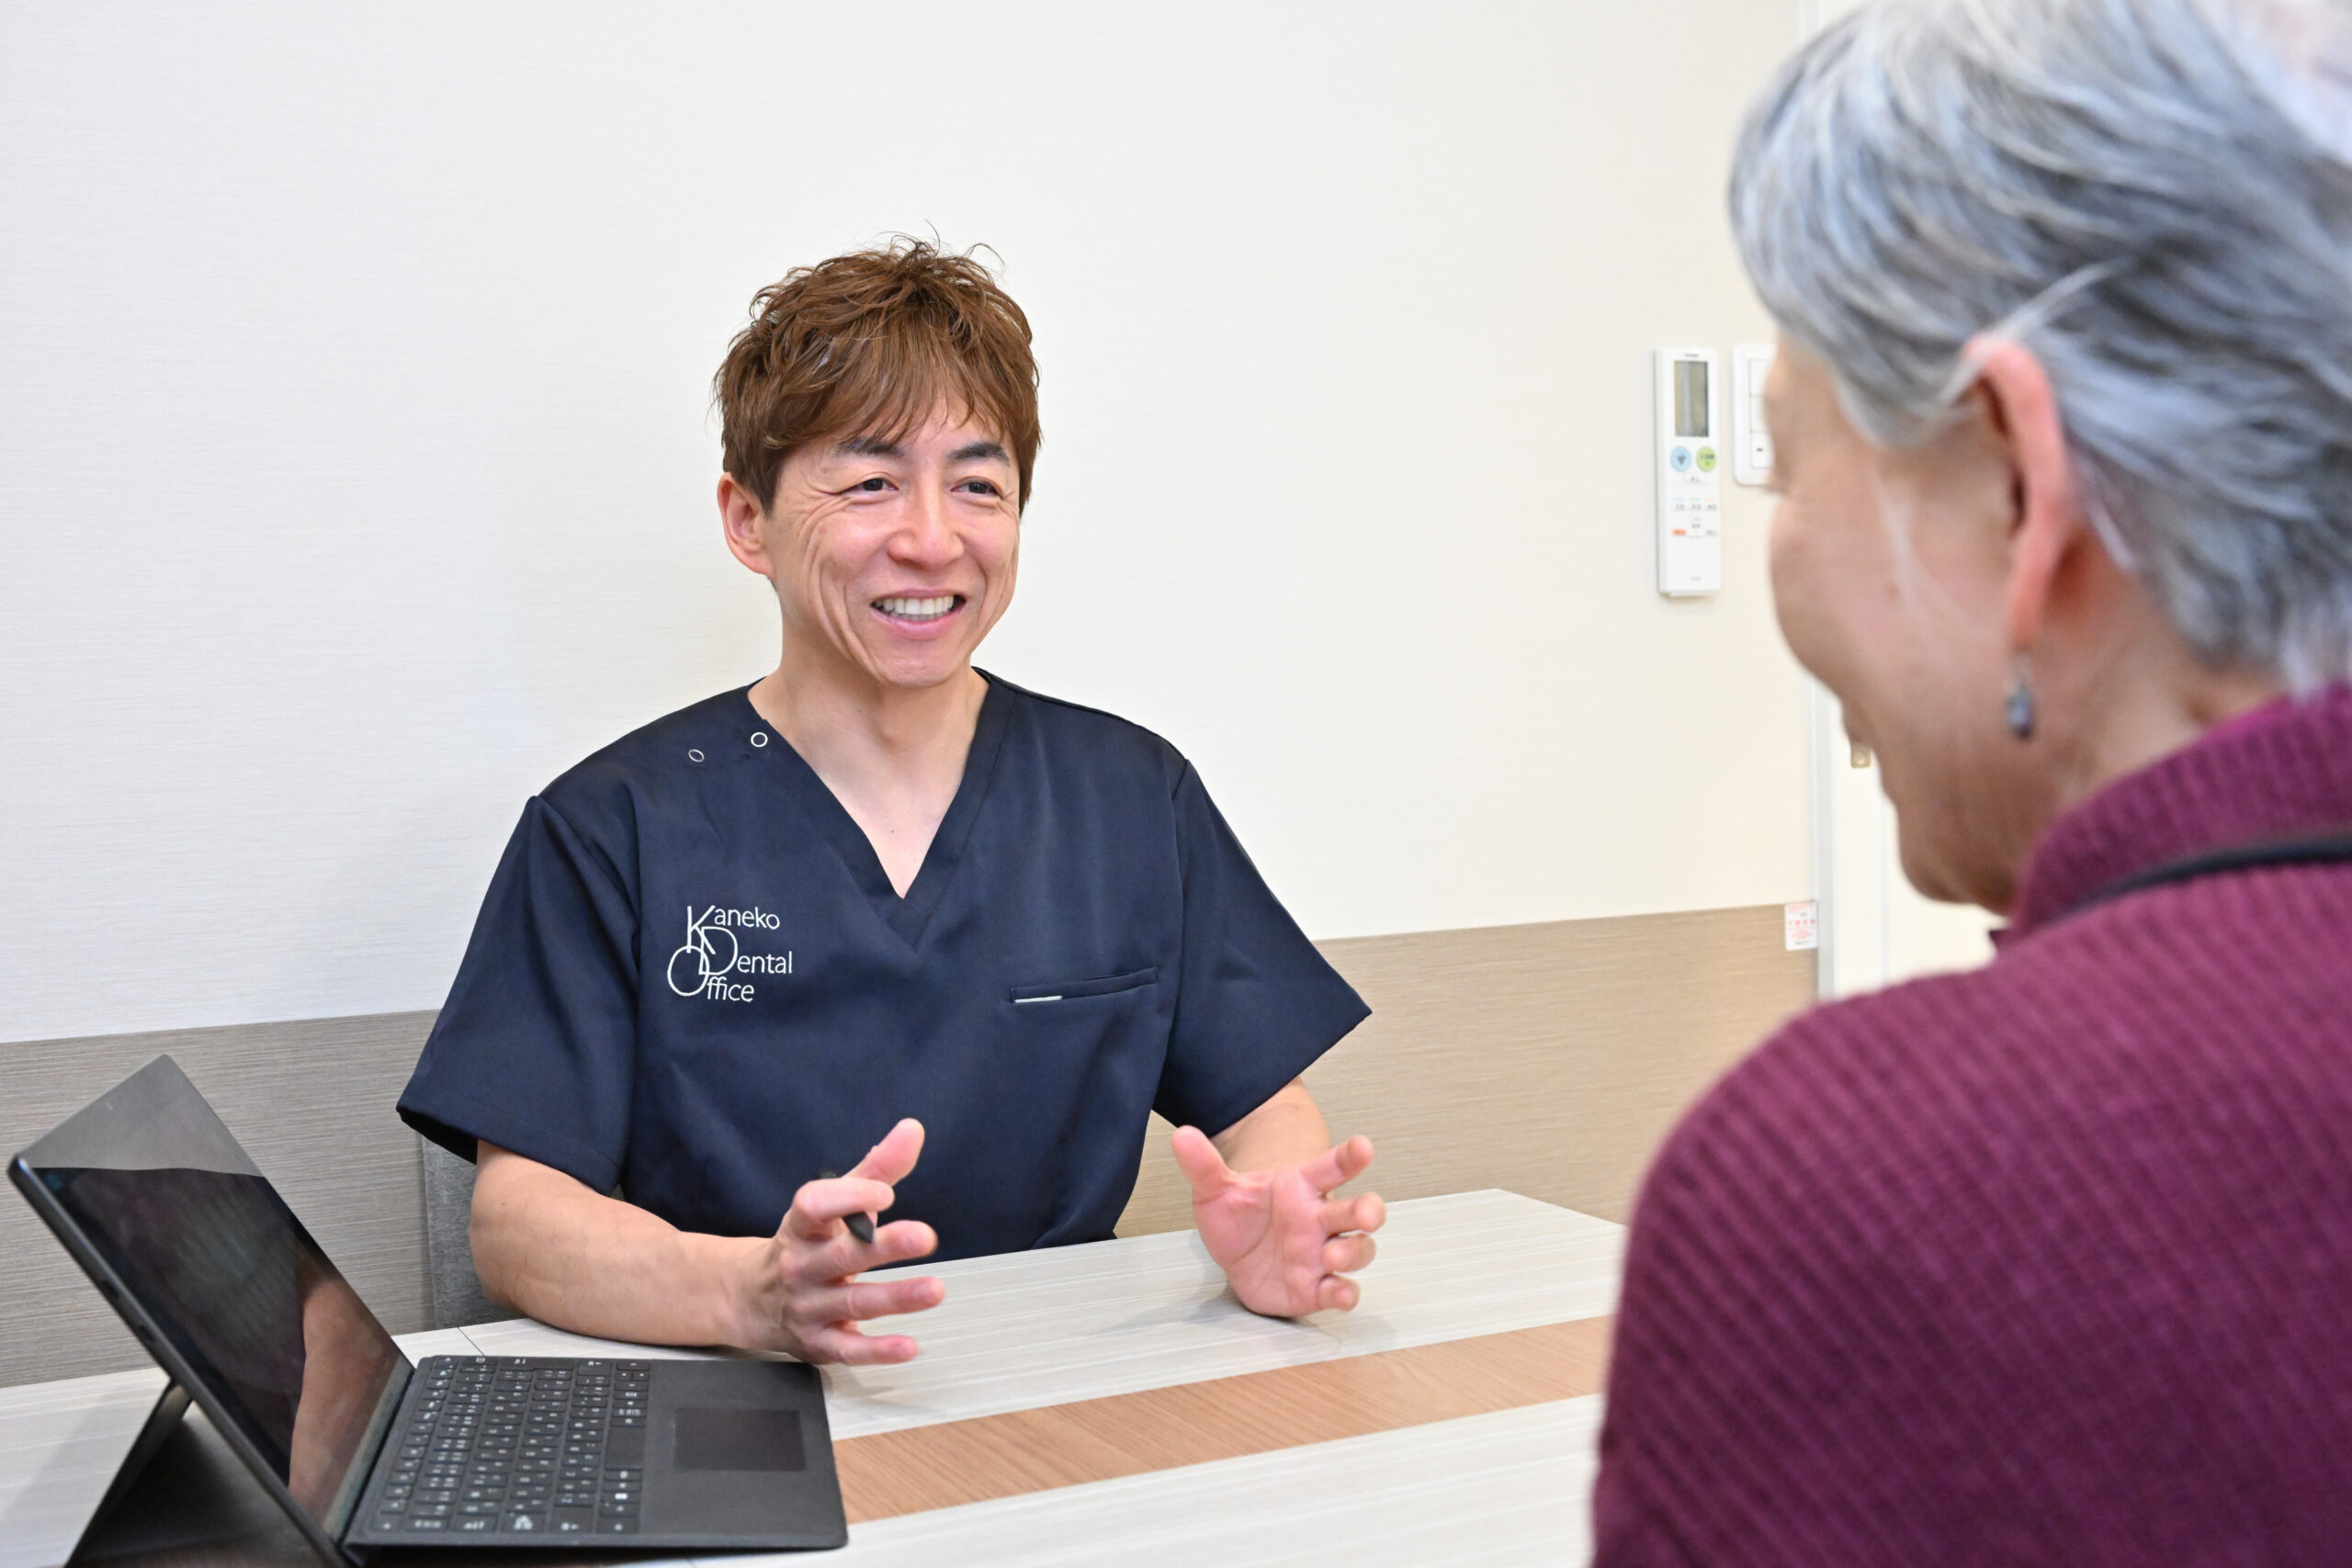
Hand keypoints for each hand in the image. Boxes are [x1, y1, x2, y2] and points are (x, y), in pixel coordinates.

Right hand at [733, 1118, 943, 1363]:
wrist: (750, 1299)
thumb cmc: (807, 1243)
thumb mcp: (835, 1203)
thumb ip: (876, 1169)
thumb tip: (912, 1129)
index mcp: (802, 1227)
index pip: (814, 1207)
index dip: (848, 1197)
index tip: (885, 1191)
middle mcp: (801, 1266)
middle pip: (840, 1255)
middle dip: (882, 1246)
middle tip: (924, 1236)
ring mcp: (808, 1307)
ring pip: (852, 1302)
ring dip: (895, 1297)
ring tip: (934, 1289)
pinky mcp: (818, 1343)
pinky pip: (848, 1349)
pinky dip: (877, 1351)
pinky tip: (908, 1346)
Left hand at [1171, 1126, 1383, 1316]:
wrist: (1237, 1253)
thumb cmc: (1240, 1215)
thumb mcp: (1216, 1188)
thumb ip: (1203, 1164)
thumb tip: (1182, 1135)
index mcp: (1301, 1186)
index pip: (1332, 1166)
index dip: (1351, 1156)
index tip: (1363, 1147)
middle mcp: (1319, 1218)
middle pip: (1358, 1210)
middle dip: (1369, 1210)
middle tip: (1365, 1214)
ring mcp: (1321, 1253)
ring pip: (1358, 1249)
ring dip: (1354, 1252)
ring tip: (1333, 1256)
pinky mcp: (1317, 1287)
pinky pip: (1340, 1290)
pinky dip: (1345, 1293)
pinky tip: (1340, 1293)